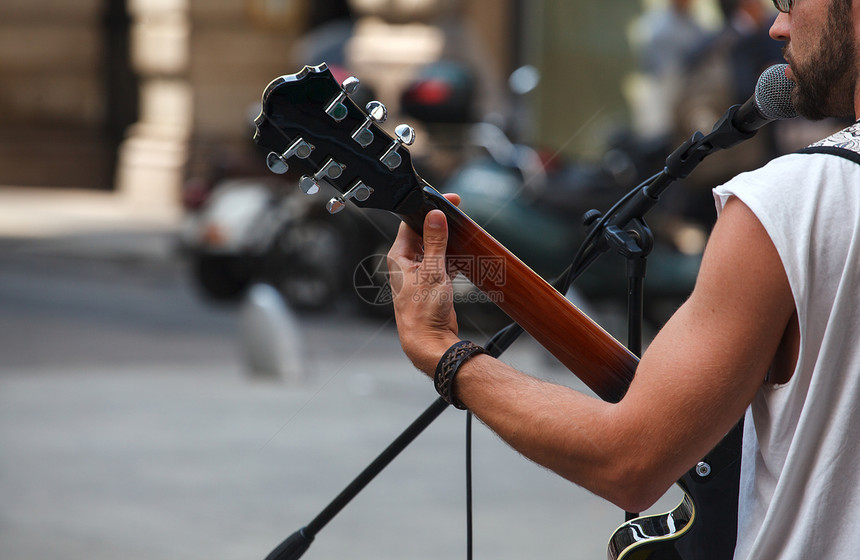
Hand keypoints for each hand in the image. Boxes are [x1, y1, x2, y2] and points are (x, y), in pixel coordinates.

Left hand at [387, 194, 462, 373]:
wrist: (429, 340)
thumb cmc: (422, 311)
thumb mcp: (433, 271)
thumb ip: (435, 242)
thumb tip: (434, 216)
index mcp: (399, 256)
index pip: (411, 223)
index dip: (428, 210)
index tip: (447, 202)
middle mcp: (407, 263)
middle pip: (424, 234)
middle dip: (441, 225)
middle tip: (459, 215)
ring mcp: (419, 273)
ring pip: (435, 248)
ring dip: (448, 243)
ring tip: (464, 235)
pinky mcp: (431, 283)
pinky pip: (442, 262)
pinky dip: (452, 257)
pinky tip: (464, 255)